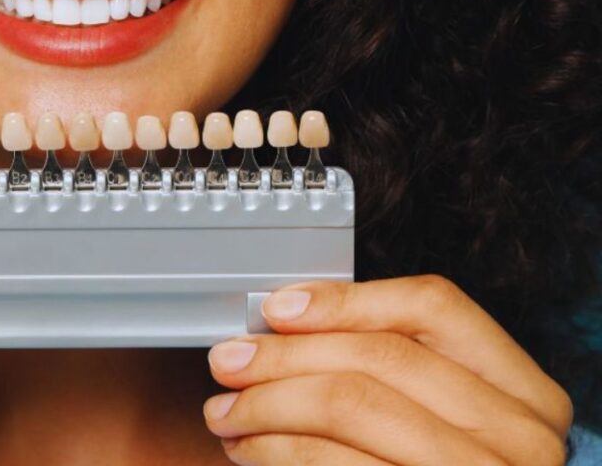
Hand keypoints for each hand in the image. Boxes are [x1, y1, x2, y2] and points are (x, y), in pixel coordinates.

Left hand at [203, 275, 572, 464]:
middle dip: (285, 356)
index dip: (347, 300)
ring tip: (227, 413)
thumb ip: (388, 370)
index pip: (434, 307)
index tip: (278, 308)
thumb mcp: (445, 420)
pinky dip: (280, 451)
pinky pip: (338, 464)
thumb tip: (287, 327)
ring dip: (268, 405)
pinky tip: (253, 448)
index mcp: (523, 391)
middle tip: (228, 363)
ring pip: (353, 406)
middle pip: (381, 357)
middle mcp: (518, 435)